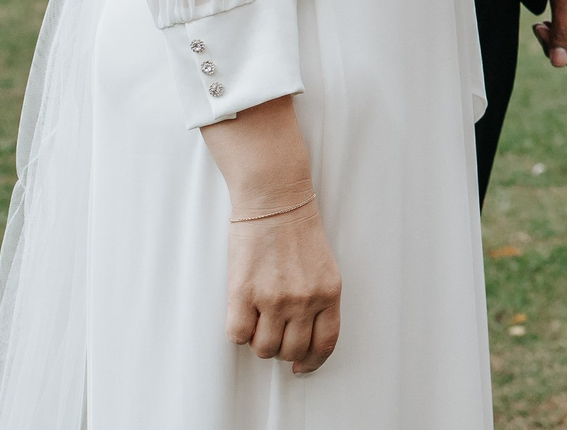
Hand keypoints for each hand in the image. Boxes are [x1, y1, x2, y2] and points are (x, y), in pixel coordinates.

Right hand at [223, 198, 341, 372]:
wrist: (274, 200)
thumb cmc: (297, 230)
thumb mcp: (324, 267)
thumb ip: (319, 300)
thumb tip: (304, 336)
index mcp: (329, 292)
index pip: (325, 343)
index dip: (312, 362)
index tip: (301, 367)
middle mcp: (304, 299)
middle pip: (291, 351)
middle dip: (282, 350)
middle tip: (274, 335)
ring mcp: (274, 298)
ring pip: (263, 348)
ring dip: (258, 341)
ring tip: (257, 320)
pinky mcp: (244, 293)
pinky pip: (237, 335)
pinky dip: (238, 331)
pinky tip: (241, 313)